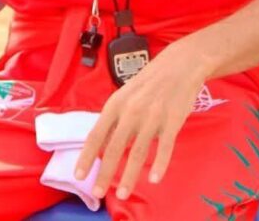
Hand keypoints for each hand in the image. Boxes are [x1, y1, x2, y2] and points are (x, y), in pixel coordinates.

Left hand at [74, 43, 206, 200]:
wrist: (179, 65)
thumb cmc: (149, 81)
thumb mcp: (125, 95)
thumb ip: (115, 118)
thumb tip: (100, 144)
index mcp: (116, 104)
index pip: (96, 134)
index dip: (86, 156)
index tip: (78, 175)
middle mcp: (131, 111)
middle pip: (114, 148)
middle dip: (104, 174)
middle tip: (97, 194)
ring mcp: (152, 117)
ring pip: (137, 153)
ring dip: (129, 177)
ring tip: (122, 194)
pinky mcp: (172, 121)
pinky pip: (165, 148)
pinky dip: (159, 165)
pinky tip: (154, 179)